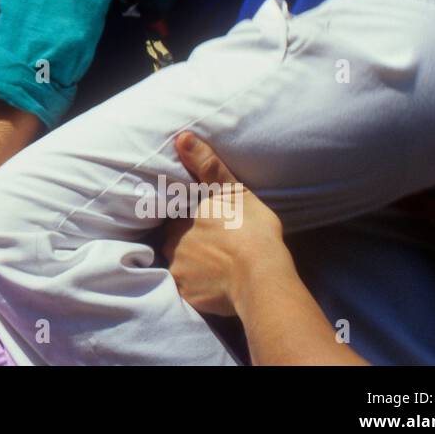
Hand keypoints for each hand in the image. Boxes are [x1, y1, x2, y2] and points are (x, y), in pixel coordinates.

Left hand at [162, 132, 290, 317]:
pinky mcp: (188, 296)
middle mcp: (172, 245)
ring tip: (217, 267)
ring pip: (181, 266)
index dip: (189, 218)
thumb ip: (206, 165)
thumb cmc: (250, 230)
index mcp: (180, 219)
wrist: (262, 277)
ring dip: (194, 265)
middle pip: (175, 242)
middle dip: (189, 242)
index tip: (204, 222)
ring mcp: (179, 273)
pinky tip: (217, 285)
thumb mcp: (231, 190)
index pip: (176, 217)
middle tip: (215, 246)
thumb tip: (181, 137)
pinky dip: (200, 288)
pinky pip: (189, 291)